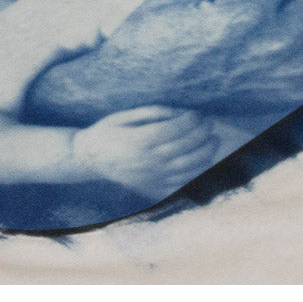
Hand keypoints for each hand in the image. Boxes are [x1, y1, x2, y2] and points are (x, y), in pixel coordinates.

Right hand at [72, 106, 218, 200]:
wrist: (89, 158)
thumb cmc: (109, 131)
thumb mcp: (126, 115)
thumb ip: (154, 113)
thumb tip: (181, 113)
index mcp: (138, 141)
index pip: (173, 130)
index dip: (190, 121)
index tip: (198, 113)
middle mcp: (146, 162)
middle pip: (183, 148)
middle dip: (201, 135)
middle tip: (209, 124)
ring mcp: (150, 178)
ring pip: (186, 168)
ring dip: (205, 154)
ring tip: (212, 141)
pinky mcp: (152, 189)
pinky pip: (179, 185)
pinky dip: (196, 174)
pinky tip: (204, 162)